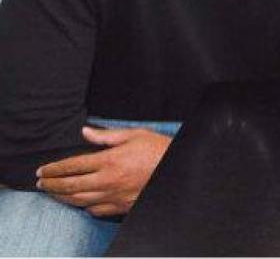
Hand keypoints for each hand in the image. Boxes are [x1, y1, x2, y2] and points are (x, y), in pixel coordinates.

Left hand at [36, 127, 170, 216]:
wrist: (177, 168)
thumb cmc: (157, 148)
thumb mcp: (134, 135)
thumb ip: (107, 136)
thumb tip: (85, 132)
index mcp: (109, 160)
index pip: (72, 165)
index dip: (54, 168)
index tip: (42, 169)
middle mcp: (108, 180)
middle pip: (70, 185)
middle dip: (51, 184)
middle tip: (40, 182)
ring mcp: (113, 196)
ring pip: (79, 200)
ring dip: (61, 197)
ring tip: (52, 193)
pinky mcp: (121, 206)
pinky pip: (96, 211)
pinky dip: (83, 207)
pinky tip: (79, 203)